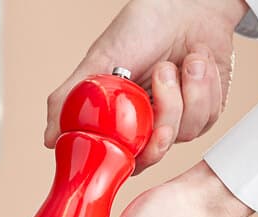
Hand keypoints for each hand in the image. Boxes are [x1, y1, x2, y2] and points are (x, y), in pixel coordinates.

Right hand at [45, 0, 248, 172]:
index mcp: (121, 122)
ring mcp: (179, 122)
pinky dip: (203, 85)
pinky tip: (195, 62)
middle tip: (162, 77)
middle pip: (157, 150)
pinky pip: (207, 116)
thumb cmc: (143, 27)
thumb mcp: (98, 61)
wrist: (188, 2)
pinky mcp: (206, 112)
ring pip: (184, 132)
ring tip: (177, 62)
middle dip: (166, 115)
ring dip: (184, 90)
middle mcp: (148, 126)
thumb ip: (69, 99)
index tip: (146, 138)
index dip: (138, 156)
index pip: (125, 160)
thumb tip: (50, 139)